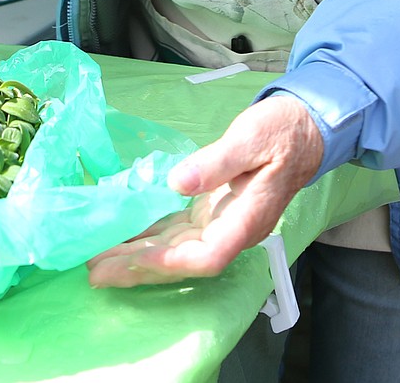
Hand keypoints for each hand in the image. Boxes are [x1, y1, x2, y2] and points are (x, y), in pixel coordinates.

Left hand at [86, 94, 322, 286]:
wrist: (304, 128)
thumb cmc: (281, 131)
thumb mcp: (251, 138)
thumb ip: (217, 162)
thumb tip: (177, 182)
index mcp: (247, 220)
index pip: (206, 256)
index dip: (168, 262)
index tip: (133, 260)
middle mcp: (232, 230)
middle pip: (183, 260)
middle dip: (139, 267)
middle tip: (95, 270)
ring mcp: (222, 222)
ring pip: (176, 247)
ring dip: (138, 255)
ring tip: (98, 259)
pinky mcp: (213, 209)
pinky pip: (177, 230)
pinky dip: (150, 235)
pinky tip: (124, 235)